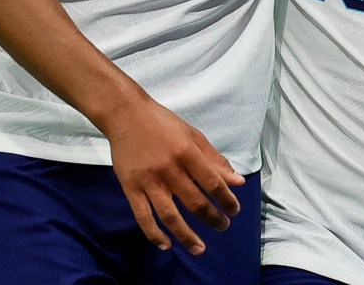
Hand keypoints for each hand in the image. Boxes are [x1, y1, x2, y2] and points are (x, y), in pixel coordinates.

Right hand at [106, 98, 244, 252]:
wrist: (126, 115)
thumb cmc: (163, 123)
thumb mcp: (192, 135)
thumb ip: (214, 159)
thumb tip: (237, 181)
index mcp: (186, 152)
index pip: (212, 182)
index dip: (226, 199)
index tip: (234, 209)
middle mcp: (169, 169)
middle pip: (194, 202)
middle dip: (212, 218)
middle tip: (223, 226)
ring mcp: (149, 181)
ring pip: (170, 216)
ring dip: (187, 236)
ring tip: (200, 248)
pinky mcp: (131, 188)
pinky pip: (143, 217)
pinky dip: (154, 234)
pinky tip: (167, 244)